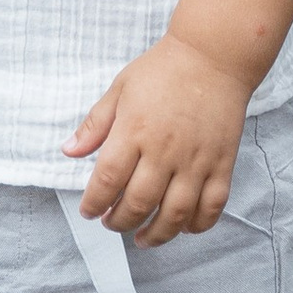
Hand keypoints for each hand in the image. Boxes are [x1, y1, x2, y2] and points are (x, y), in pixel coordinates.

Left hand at [66, 31, 248, 238]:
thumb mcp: (120, 88)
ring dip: (156, 235)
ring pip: (175, 214)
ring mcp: (196, 160)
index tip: (89, 211)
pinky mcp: (223, 163)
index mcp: (134, 131)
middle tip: (112, 222)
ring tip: (143, 238)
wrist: (214, 55)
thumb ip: (95, 124)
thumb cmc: (164, 69)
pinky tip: (182, 226)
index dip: (93, 204)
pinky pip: (212, 206)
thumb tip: (68, 151)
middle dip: (119, 222)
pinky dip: (197, 225)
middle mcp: (165, 150)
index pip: (106, 181)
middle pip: (138, 204)